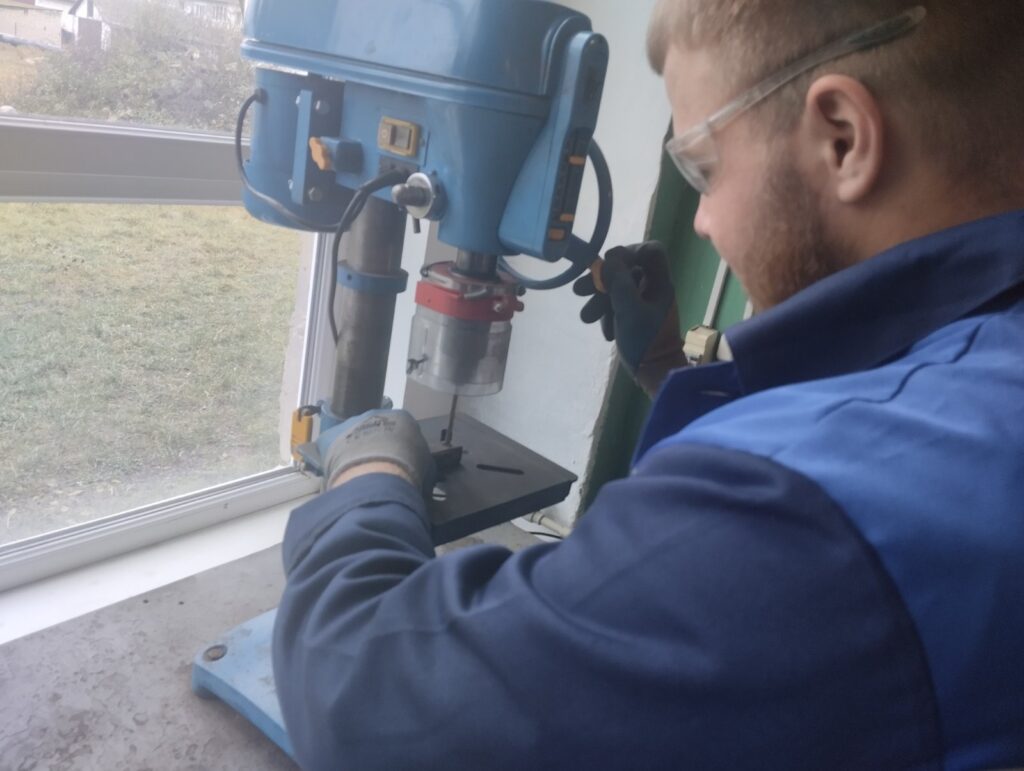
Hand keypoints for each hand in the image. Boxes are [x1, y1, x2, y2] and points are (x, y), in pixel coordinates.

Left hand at [297, 409, 434, 493]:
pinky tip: (340, 474)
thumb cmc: (409, 469)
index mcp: (402, 417)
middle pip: (374, 428)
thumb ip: (420, 461)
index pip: (401, 427)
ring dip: (354, 450)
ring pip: (351, 436)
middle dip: (375, 445)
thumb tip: (419, 468)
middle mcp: (375, 413)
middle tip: (378, 468)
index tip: (400, 461)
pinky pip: (331, 447)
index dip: (400, 446)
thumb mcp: (426, 466)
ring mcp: (350, 423)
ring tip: (358, 474)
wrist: (378, 475)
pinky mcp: (329, 437)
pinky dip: (334, 458)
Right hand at [573, 241, 686, 395]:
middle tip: (580, 290)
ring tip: (586, 317)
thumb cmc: (646, 340)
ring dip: (599, 300)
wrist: (654, 372)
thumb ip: (619, 282)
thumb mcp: (629, 310)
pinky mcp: (633, 316)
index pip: (650, 251)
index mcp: (659, 282)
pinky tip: (606, 332)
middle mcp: (652, 288)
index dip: (629, 252)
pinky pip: (616, 305)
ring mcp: (643, 302)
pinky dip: (607, 315)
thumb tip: (609, 258)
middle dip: (601, 281)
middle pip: (625, 269)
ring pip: (616, 288)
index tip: (610, 264)